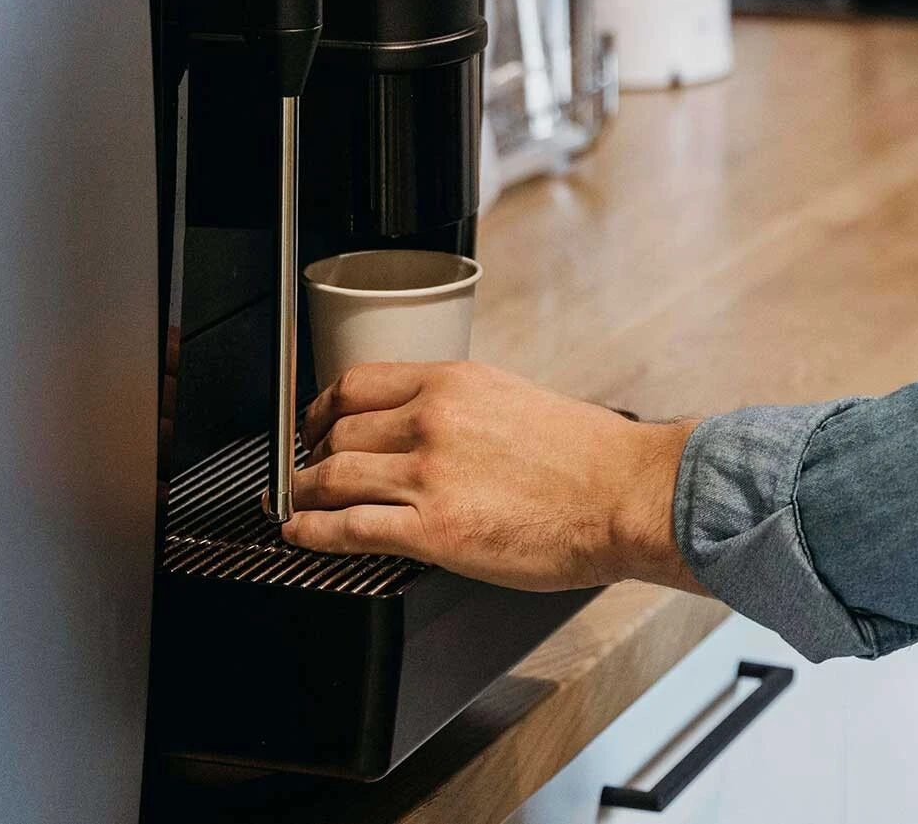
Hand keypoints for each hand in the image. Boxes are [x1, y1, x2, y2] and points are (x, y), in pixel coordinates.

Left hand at [279, 358, 703, 595]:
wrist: (624, 495)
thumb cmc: (588, 459)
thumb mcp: (515, 403)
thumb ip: (464, 412)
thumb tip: (426, 433)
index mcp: (455, 382)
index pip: (358, 383)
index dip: (321, 408)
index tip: (313, 422)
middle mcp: (433, 419)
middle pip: (337, 429)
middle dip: (308, 453)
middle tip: (302, 470)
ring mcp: (428, 474)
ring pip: (330, 476)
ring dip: (301, 493)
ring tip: (292, 506)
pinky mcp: (432, 530)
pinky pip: (346, 528)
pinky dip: (310, 532)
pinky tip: (299, 536)